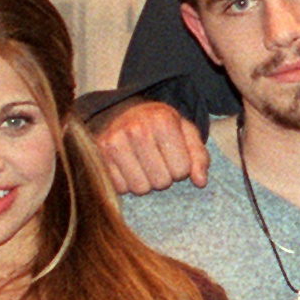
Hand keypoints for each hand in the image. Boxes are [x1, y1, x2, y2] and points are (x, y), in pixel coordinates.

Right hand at [93, 99, 210, 193]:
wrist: (124, 111)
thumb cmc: (160, 125)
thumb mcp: (186, 132)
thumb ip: (199, 156)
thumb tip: (200, 182)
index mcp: (163, 121)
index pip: (181, 170)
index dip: (181, 168)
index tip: (173, 155)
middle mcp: (136, 129)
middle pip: (161, 182)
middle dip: (164, 176)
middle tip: (157, 160)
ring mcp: (114, 142)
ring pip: (140, 188)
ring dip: (145, 182)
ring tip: (144, 164)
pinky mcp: (99, 154)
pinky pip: (120, 188)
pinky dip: (127, 183)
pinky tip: (128, 166)